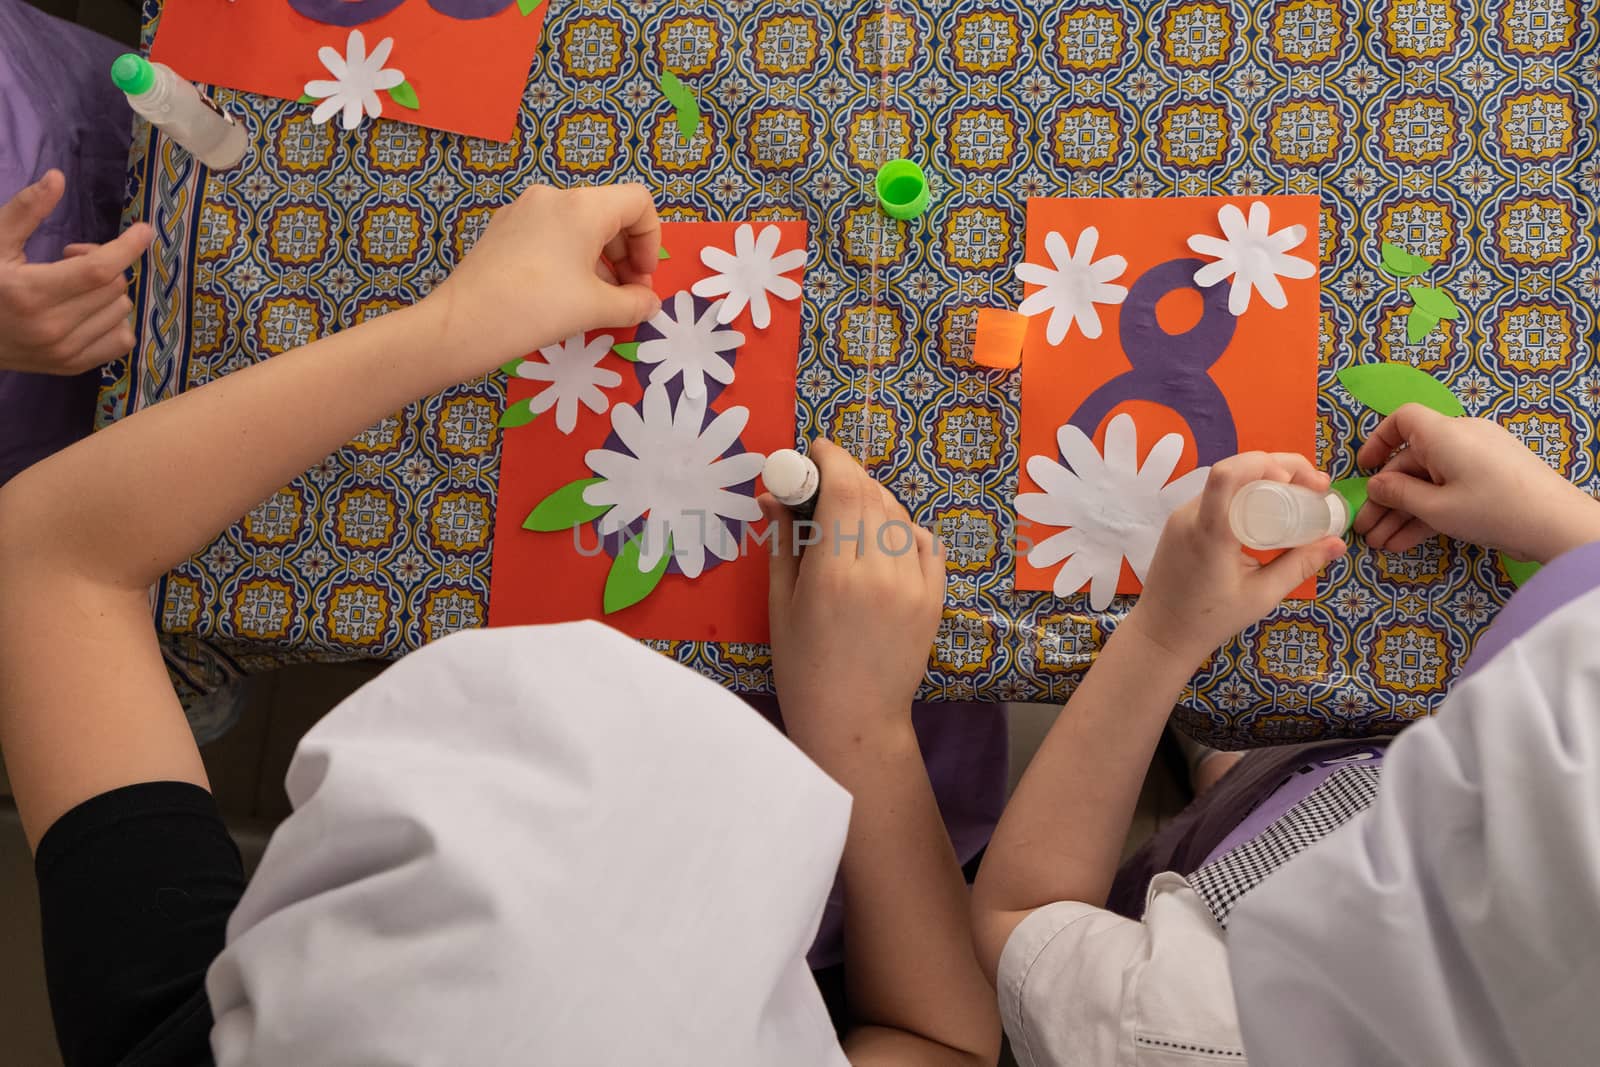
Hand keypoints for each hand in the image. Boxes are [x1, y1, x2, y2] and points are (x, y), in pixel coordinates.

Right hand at [0, 170, 152, 374]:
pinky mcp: (72, 366)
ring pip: (121, 310)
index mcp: (29, 293)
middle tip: (72, 257)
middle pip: (113, 286)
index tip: (143, 230)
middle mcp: (51, 327)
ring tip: (74, 284)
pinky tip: (89, 309)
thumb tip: (58, 177)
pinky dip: (114, 319)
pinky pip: (122, 339)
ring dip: (108, 291)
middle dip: (104, 262)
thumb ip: (25, 211)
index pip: (98, 270)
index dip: (126, 247)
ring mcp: (64, 352)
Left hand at [426, 182, 662, 371]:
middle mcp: (554, 197)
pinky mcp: (503, 227)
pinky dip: (568, 258)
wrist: (464, 324)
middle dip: (626, 254)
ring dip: (599, 259)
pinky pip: (550, 234)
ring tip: (595, 301)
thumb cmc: (537, 309)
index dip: (651, 241)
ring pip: (578, 225)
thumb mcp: (596, 309)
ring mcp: (524, 209)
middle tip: (626, 296)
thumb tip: (650, 303)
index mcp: (583, 207)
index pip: (638, 203)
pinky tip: (561, 294)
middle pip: (609, 213)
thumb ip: (634, 304)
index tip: (642, 279)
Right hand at [761, 439, 946, 755]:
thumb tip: (774, 493)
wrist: (855, 721)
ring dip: (872, 500)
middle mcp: (879, 573)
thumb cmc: (803, 667)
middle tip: (824, 479)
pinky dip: (902, 529)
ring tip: (848, 514)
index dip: (829, 458)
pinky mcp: (936, 598)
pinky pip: (923, 542)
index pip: (842, 488)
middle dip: (846, 475)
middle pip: (870, 494)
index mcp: (833, 575)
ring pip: (897, 514)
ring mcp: (914, 586)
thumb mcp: (781, 603)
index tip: (814, 451)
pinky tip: (881, 540)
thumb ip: (783, 541)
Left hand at [1126, 452, 1345, 664]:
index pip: (1229, 475)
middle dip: (1279, 467)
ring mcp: (1181, 516)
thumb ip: (1300, 565)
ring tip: (1300, 494)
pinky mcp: (1180, 522)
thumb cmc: (1210, 620)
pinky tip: (1270, 507)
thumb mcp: (1262, 595)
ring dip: (1263, 478)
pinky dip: (1246, 492)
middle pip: (1234, 469)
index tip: (1303, 482)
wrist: (1162, 633)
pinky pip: (1216, 495)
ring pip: (1226, 480)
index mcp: (1208, 532)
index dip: (1267, 464)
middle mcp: (1190, 515)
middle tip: (1316, 487)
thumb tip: (1338, 542)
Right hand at [1354, 403, 1599, 563]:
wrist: (1558, 525)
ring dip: (1404, 512)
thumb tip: (1376, 485)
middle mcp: (1460, 438)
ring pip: (1429, 481)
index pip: (1403, 420)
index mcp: (1444, 434)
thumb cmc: (1492, 509)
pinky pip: (1450, 489)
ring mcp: (1478, 459)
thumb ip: (1399, 494)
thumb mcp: (1436, 507)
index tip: (1364, 470)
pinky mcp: (1492, 478)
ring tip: (1382, 545)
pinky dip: (1429, 511)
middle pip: (1412, 461)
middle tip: (1365, 530)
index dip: (1378, 441)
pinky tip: (1406, 542)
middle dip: (1386, 498)